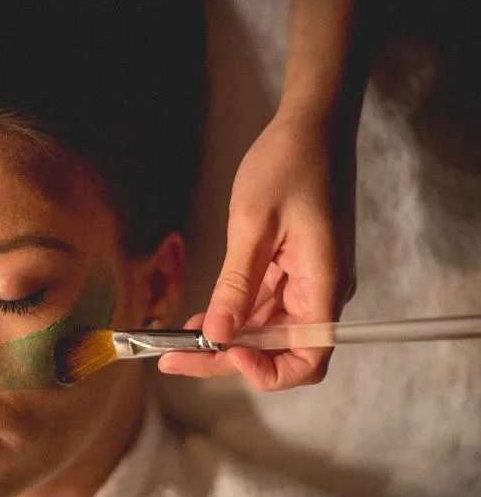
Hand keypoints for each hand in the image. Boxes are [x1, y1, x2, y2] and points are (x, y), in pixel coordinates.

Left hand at [159, 111, 355, 390]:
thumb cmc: (290, 163)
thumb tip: (216, 336)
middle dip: (226, 361)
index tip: (225, 354)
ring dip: (223, 340)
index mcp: (323, 285)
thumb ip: (237, 285)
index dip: (268, 372)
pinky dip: (231, 315)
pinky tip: (197, 319)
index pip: (308, 360)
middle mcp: (320, 292)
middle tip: (173, 361)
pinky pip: (262, 306)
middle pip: (278, 351)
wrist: (313, 124)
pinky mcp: (292, 270)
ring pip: (265, 332)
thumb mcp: (254, 224)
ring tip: (175, 345)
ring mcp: (306, 282)